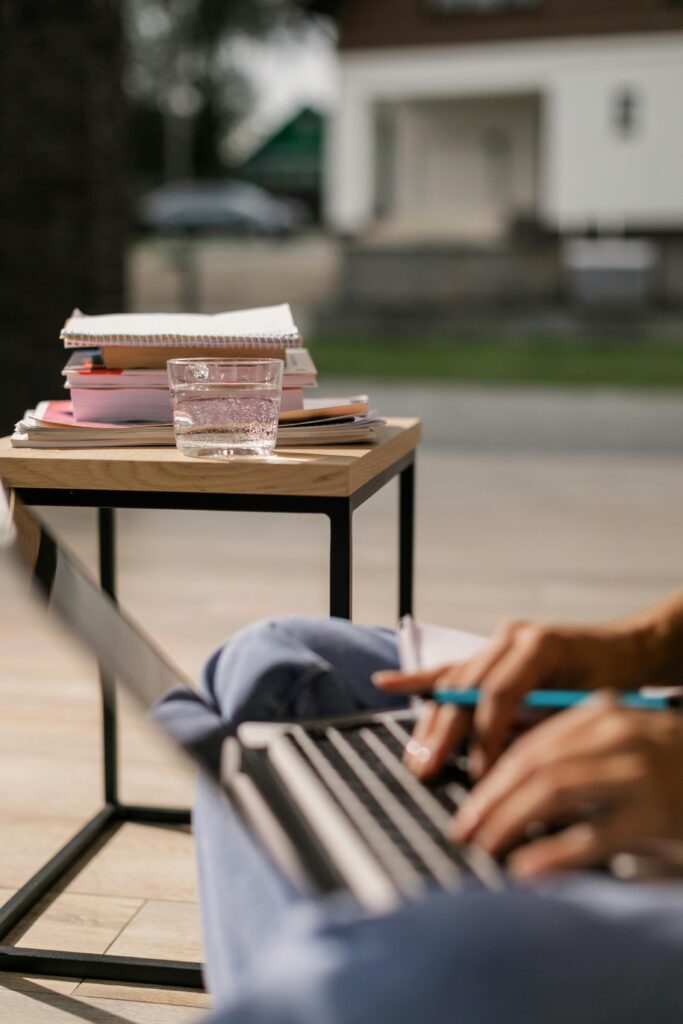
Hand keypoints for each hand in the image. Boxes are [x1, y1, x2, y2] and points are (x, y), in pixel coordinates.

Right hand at [374, 616, 654, 778]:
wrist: (625, 649)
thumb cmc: (614, 681)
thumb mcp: (589, 707)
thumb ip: (544, 728)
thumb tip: (507, 768)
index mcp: (540, 645)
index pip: (499, 693)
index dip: (485, 737)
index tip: (480, 775)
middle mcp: (512, 636)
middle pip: (466, 688)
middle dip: (445, 734)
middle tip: (428, 770)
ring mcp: (497, 640)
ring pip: (453, 682)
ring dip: (431, 721)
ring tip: (414, 757)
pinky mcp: (489, 652)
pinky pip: (449, 669)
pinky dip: (418, 680)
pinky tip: (386, 684)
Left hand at [451, 693, 682, 877]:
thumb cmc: (673, 763)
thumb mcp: (622, 741)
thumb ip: (575, 751)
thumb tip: (507, 781)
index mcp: (601, 711)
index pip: (530, 740)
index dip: (491, 772)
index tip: (466, 800)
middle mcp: (616, 732)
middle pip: (532, 763)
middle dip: (488, 799)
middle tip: (462, 830)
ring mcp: (638, 769)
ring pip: (551, 790)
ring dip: (507, 820)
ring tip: (483, 846)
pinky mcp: (656, 810)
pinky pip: (594, 833)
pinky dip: (554, 852)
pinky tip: (527, 869)